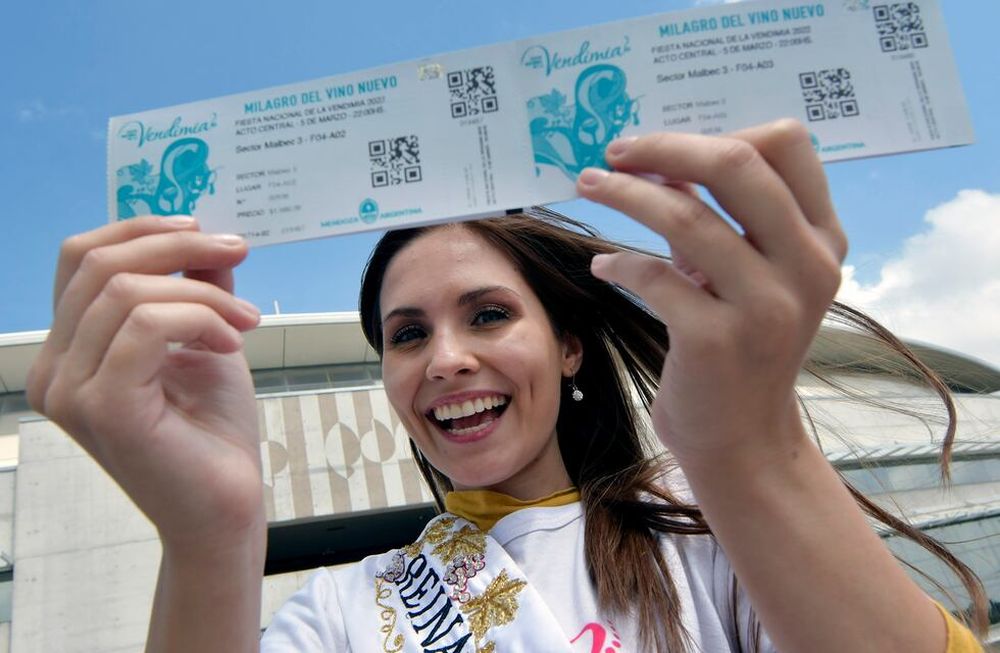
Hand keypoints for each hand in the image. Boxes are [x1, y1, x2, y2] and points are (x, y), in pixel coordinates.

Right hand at [26, 216, 263, 553]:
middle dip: (178, 246)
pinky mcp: (101, 406)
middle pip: (98, 264)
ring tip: (246, 320)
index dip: (140, 228)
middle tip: (237, 251)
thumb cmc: (212, 431)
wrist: (225, 506)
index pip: (80, 260)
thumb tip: (202, 233)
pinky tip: (232, 344)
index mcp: (69, 350)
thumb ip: (194, 288)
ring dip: (203, 293)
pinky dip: (200, 319)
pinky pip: (145, 325)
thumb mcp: (204, 338)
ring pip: (126, 291)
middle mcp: (54, 370)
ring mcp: (70, 390)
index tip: (203, 228)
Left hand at [578, 120, 847, 467]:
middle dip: (664, 147)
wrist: (743, 439)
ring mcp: (766, 305)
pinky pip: (653, 276)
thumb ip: (726, 219)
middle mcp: (807, 266)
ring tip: (590, 186)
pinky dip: (618, 263)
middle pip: (737, 164)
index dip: (720, 128)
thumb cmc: (742, 348)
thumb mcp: (753, 276)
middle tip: (615, 152)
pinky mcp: (717, 340)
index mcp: (822, 238)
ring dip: (625, 194)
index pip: (788, 144)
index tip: (667, 144)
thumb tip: (664, 159)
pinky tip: (602, 265)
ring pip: (686, 215)